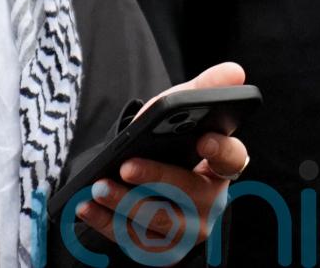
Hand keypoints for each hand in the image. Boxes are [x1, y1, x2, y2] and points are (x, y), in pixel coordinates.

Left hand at [78, 63, 248, 255]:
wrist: (140, 182)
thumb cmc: (165, 143)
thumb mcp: (177, 113)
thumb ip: (202, 91)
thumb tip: (234, 70)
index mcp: (219, 166)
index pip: (233, 160)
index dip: (221, 151)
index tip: (202, 140)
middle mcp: (209, 201)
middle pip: (190, 194)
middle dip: (158, 179)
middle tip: (126, 167)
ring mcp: (187, 229)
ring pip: (160, 221)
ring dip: (127, 204)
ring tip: (99, 187)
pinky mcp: (161, 249)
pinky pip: (134, 241)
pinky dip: (107, 224)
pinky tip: (85, 207)